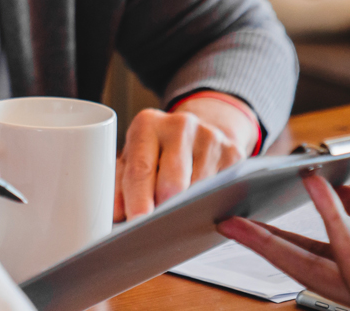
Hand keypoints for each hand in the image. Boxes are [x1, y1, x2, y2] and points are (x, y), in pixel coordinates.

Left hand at [116, 94, 256, 220]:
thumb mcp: (132, 160)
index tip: (137, 223)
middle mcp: (180, 125)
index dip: (138, 200)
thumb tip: (115, 218)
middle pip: (173, 182)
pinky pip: (223, 191)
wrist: (194, 133)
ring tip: (178, 213)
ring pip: (199, 190)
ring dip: (188, 209)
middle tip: (157, 225)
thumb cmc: (156, 152)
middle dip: (164, 208)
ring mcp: (211, 137)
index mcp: (147, 124)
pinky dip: (211, 204)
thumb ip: (119, 187)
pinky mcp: (234, 153)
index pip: (141, 169)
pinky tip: (201, 204)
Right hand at [217, 88, 349, 310]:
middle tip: (248, 213)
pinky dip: (323, 228)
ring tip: (233, 224)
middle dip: (284, 234)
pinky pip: (342, 266)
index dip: (342, 201)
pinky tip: (309, 193)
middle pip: (331, 251)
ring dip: (273, 246)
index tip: (314, 178)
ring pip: (318, 269)